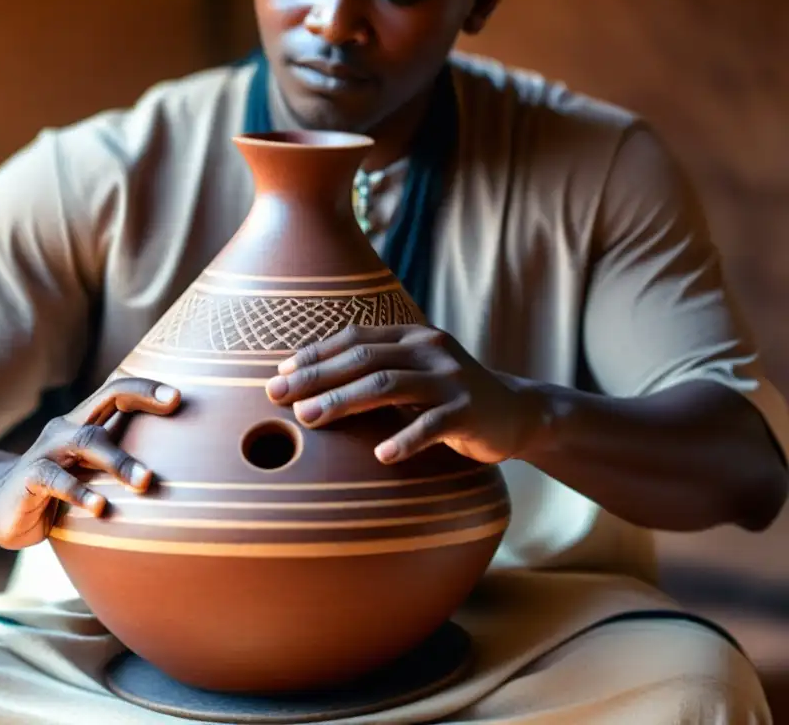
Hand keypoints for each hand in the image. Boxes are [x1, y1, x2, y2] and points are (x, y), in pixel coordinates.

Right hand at [0, 376, 180, 549]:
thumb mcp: (94, 471)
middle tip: (175, 407)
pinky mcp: (29, 478)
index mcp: (85, 422)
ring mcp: (47, 451)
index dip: (146, 387)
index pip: (117, 391)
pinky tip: (100, 508)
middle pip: (105, 400)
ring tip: (144, 481)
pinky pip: (55, 479)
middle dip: (141, 399)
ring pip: (85, 441)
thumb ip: (124, 460)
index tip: (178, 396)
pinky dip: (79, 492)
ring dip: (118, 460)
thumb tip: (181, 469)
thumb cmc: (63, 490)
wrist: (1, 509)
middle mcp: (67, 429)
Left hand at [265, 325, 545, 464]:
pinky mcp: (470, 411)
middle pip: (363, 359)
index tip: (278, 374)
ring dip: (344, 401)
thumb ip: (373, 374)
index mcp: (411, 336)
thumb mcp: (411, 376)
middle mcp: (429, 349)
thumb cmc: (447, 398)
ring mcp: (451, 378)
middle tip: (277, 396)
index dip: (314, 354)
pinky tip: (381, 456)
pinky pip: (432, 425)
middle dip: (316, 377)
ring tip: (308, 419)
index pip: (354, 338)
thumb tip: (308, 389)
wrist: (515, 412)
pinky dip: (405, 439)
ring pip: (388, 385)